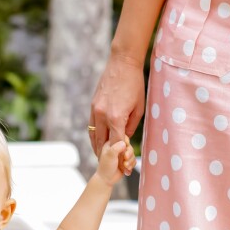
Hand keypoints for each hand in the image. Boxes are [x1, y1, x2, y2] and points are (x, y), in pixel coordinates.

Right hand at [89, 53, 144, 173]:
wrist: (122, 63)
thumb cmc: (135, 84)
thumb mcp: (138, 107)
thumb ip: (131, 125)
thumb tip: (124, 138)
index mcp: (116, 117)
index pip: (116, 144)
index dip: (119, 156)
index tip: (122, 165)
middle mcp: (102, 116)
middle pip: (101, 142)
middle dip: (105, 156)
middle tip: (108, 166)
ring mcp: (95, 111)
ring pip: (93, 135)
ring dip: (96, 147)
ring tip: (100, 157)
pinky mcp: (92, 106)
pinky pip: (91, 126)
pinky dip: (94, 136)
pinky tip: (97, 141)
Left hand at [96, 138, 135, 186]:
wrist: (106, 179)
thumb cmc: (106, 167)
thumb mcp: (109, 156)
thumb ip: (116, 148)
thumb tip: (124, 143)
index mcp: (111, 144)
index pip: (122, 137)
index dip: (126, 142)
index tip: (125, 147)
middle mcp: (117, 148)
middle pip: (129, 146)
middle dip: (129, 153)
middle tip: (125, 158)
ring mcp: (122, 155)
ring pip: (132, 154)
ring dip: (130, 161)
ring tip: (125, 166)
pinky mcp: (126, 161)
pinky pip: (133, 161)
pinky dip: (131, 165)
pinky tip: (126, 170)